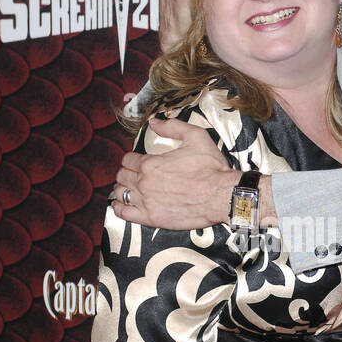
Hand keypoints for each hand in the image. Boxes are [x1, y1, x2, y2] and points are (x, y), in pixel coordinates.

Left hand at [111, 119, 236, 227]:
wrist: (222, 196)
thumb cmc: (211, 169)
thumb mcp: (196, 137)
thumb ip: (172, 127)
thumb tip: (154, 122)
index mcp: (151, 164)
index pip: (127, 160)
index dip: (131, 159)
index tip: (135, 162)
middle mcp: (144, 183)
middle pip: (122, 176)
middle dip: (126, 173)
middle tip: (133, 175)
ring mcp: (146, 202)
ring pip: (120, 194)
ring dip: (122, 189)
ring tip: (128, 189)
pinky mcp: (151, 218)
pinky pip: (124, 214)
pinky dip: (119, 209)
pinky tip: (121, 205)